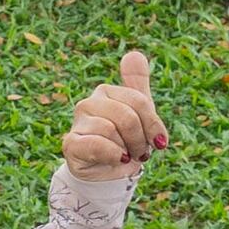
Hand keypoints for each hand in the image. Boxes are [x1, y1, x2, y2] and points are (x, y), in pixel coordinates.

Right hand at [60, 53, 167, 180]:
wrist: (107, 174)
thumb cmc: (124, 141)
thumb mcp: (138, 113)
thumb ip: (137, 84)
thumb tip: (134, 53)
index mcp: (106, 92)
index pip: (139, 102)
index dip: (153, 126)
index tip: (158, 142)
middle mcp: (88, 103)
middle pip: (127, 117)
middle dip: (140, 140)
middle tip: (140, 152)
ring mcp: (78, 123)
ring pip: (112, 130)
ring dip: (126, 150)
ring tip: (125, 156)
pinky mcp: (70, 144)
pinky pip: (97, 144)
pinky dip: (113, 155)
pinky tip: (116, 159)